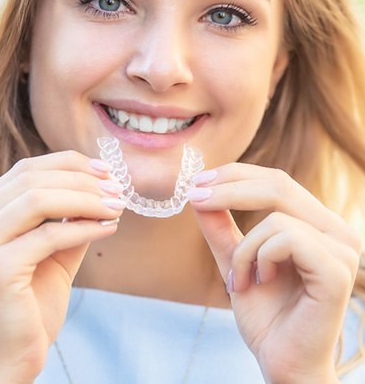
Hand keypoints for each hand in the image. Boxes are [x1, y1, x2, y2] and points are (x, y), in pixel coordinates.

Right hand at [0, 151, 123, 382]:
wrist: (13, 357)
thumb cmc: (32, 304)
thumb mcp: (57, 253)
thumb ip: (71, 221)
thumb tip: (102, 191)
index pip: (26, 169)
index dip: (68, 162)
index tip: (105, 170)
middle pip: (32, 178)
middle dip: (82, 179)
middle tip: (117, 189)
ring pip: (37, 199)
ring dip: (85, 198)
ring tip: (116, 206)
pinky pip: (47, 236)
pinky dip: (83, 227)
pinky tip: (108, 229)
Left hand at [188, 164, 360, 382]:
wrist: (282, 363)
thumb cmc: (266, 316)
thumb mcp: (235, 261)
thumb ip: (221, 228)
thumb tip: (199, 191)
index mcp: (317, 224)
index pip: (277, 181)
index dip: (236, 174)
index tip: (199, 181)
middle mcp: (336, 231)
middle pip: (279, 184)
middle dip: (229, 188)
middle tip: (196, 197)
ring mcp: (342, 249)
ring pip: (276, 216)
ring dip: (244, 249)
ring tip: (240, 280)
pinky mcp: (337, 270)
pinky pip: (286, 238)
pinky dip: (260, 258)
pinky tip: (261, 282)